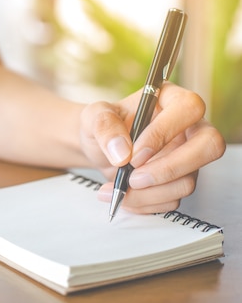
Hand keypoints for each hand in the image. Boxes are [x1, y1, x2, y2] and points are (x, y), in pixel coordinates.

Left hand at [79, 82, 225, 213]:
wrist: (99, 148)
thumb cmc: (102, 125)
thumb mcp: (94, 117)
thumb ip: (105, 127)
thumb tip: (122, 152)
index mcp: (171, 99)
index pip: (188, 108)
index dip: (164, 133)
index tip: (133, 154)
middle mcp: (187, 127)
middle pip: (209, 146)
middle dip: (169, 169)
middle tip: (133, 178)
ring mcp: (187, 157)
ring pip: (187, 181)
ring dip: (149, 192)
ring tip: (118, 188)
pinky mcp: (180, 180)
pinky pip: (172, 199)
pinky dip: (144, 202)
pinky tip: (124, 195)